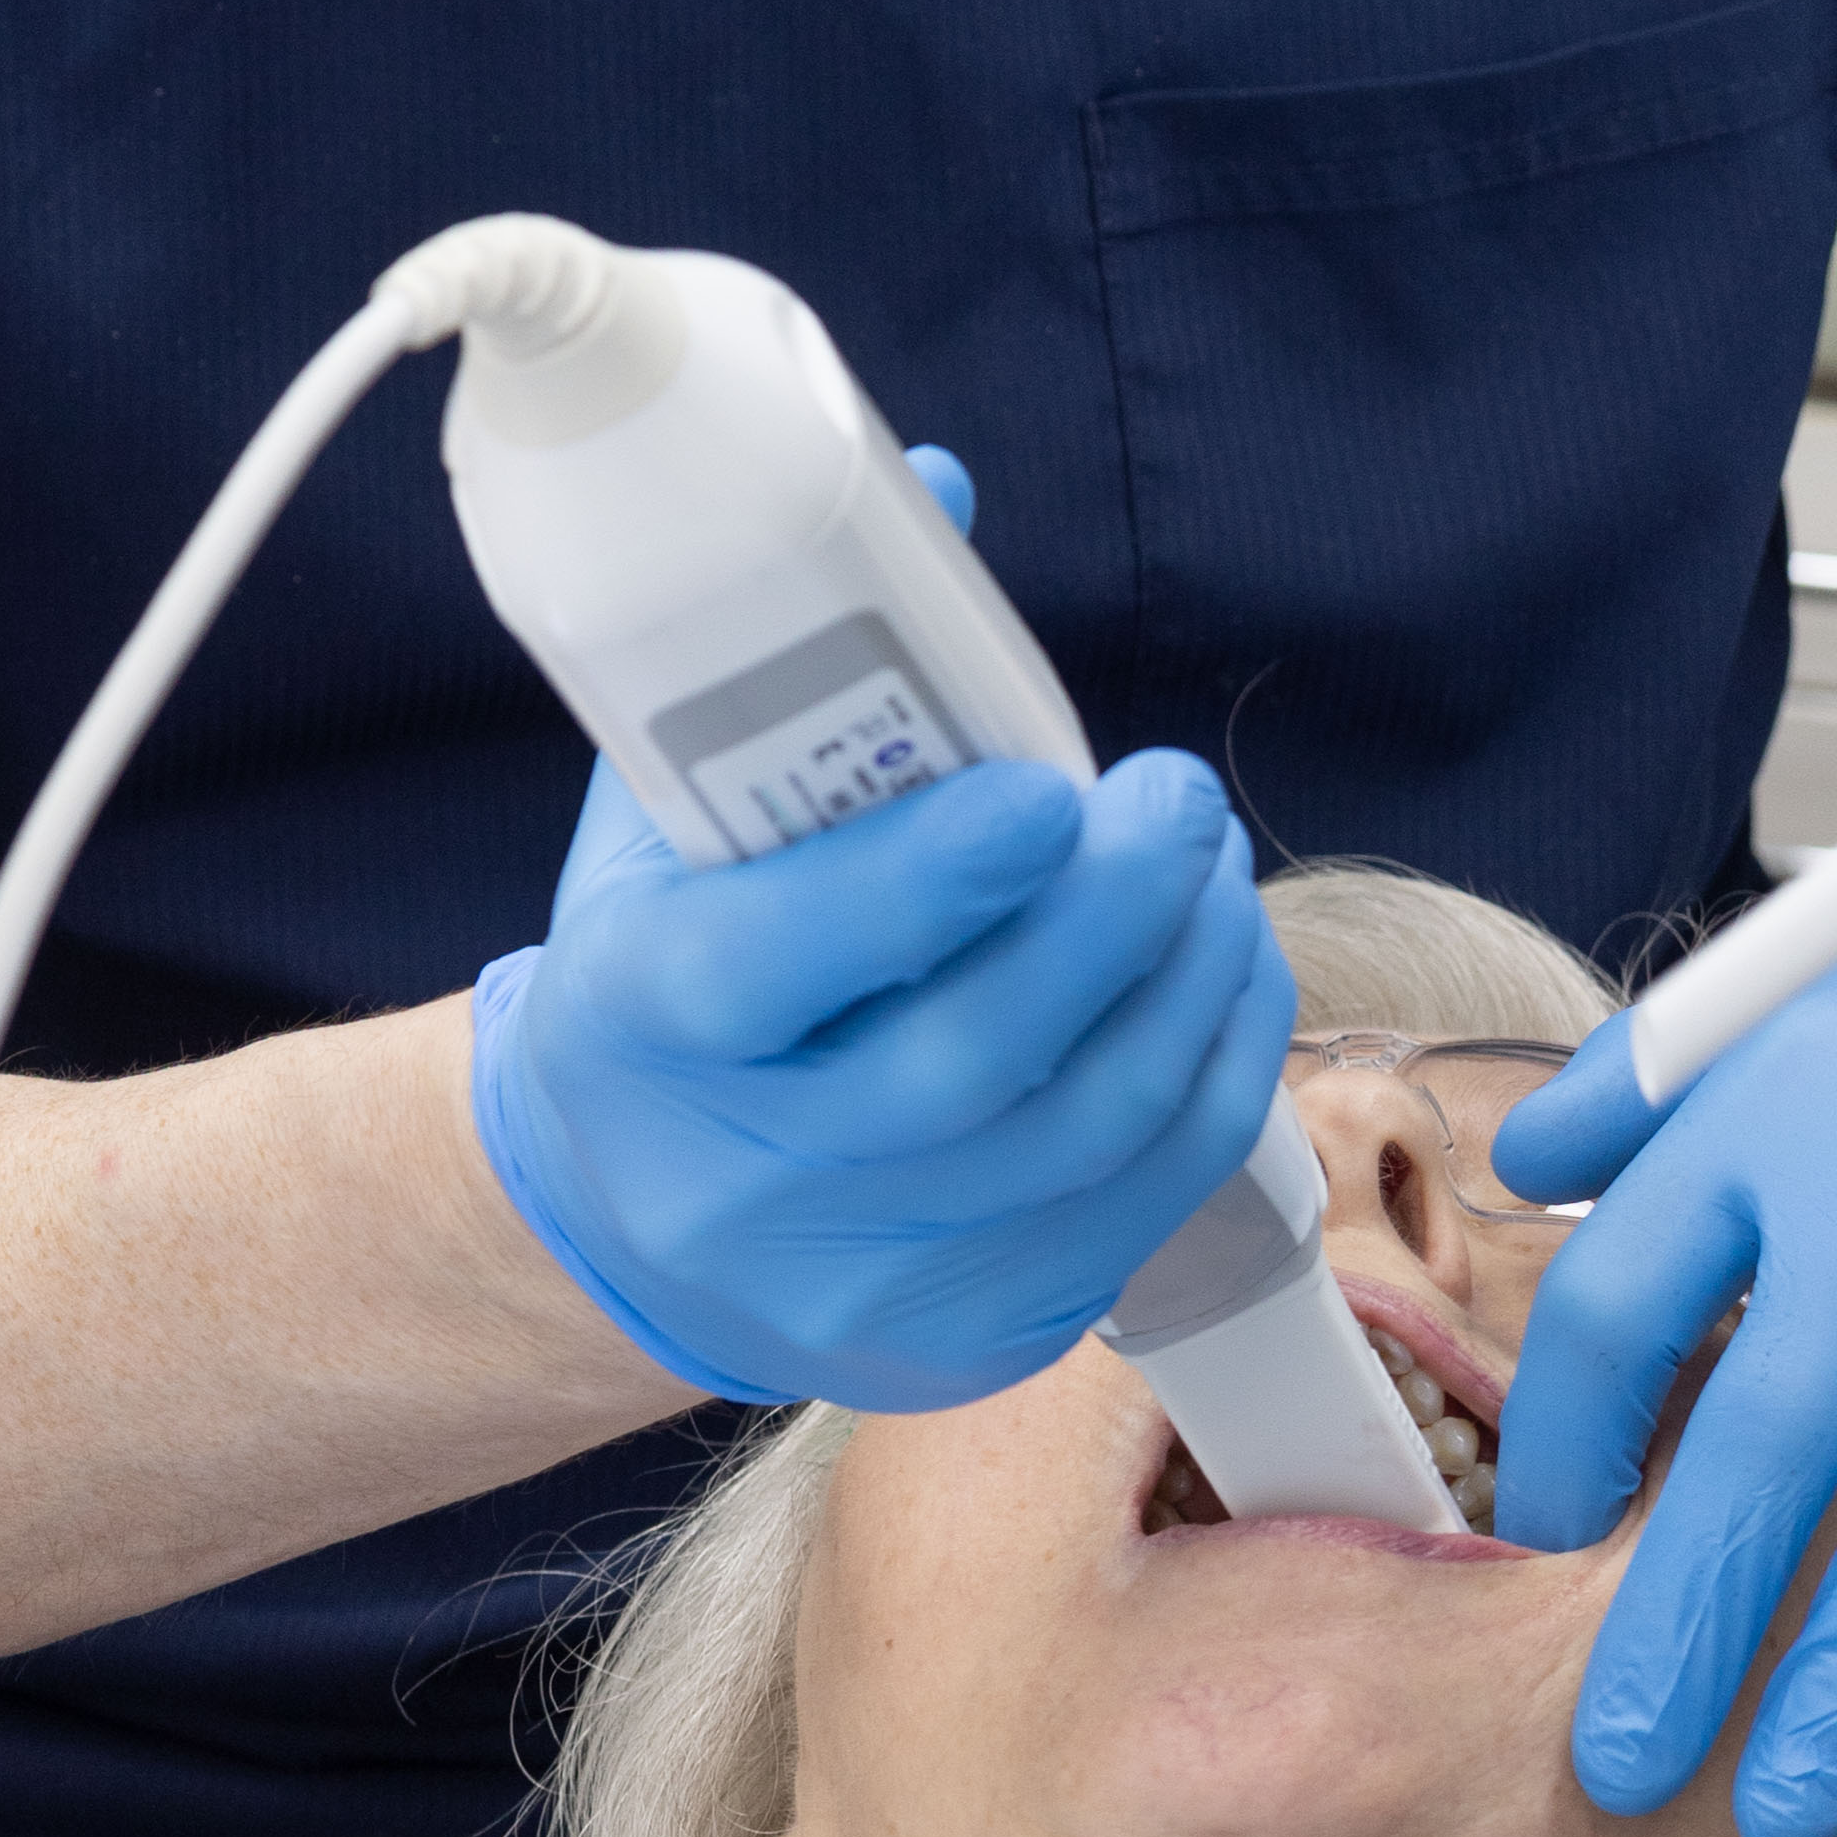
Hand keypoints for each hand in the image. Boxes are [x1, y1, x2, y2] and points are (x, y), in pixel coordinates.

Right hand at [468, 460, 1289, 1413]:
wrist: (619, 1203)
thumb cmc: (663, 957)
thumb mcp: (671, 816)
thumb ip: (796, 675)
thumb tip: (945, 490)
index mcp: (640, 1023)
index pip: (790, 964)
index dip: (933, 881)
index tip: (1052, 791)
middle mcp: (735, 1181)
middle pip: (967, 1063)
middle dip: (1111, 920)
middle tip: (1177, 802)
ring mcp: (849, 1286)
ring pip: (1074, 1145)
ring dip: (1184, 994)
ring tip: (1211, 876)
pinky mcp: (952, 1347)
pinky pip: (1124, 1217)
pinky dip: (1200, 1087)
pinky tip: (1216, 984)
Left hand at [1485, 825, 1836, 1836]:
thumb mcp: (1835, 992)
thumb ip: (1670, 1086)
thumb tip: (1526, 1156)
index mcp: (1791, 1099)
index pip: (1628, 1294)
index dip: (1569, 1442)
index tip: (1538, 1559)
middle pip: (1764, 1425)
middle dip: (1678, 1620)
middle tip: (1611, 1775)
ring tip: (1785, 1814)